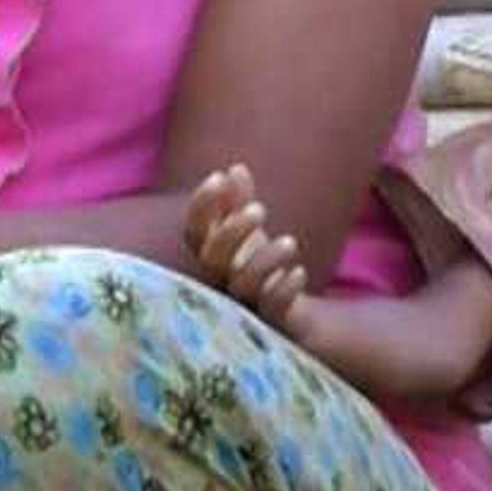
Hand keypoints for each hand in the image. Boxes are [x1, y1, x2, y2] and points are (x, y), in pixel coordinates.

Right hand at [186, 164, 309, 326]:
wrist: (283, 313)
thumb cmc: (255, 266)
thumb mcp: (248, 232)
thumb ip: (238, 202)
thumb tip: (235, 169)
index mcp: (211, 255)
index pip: (193, 231)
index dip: (201, 204)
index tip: (220, 176)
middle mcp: (220, 281)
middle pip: (212, 260)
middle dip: (233, 232)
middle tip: (260, 209)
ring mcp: (242, 304)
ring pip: (242, 286)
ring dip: (264, 261)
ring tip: (290, 241)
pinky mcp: (268, 322)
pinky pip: (271, 310)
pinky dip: (283, 291)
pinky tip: (298, 272)